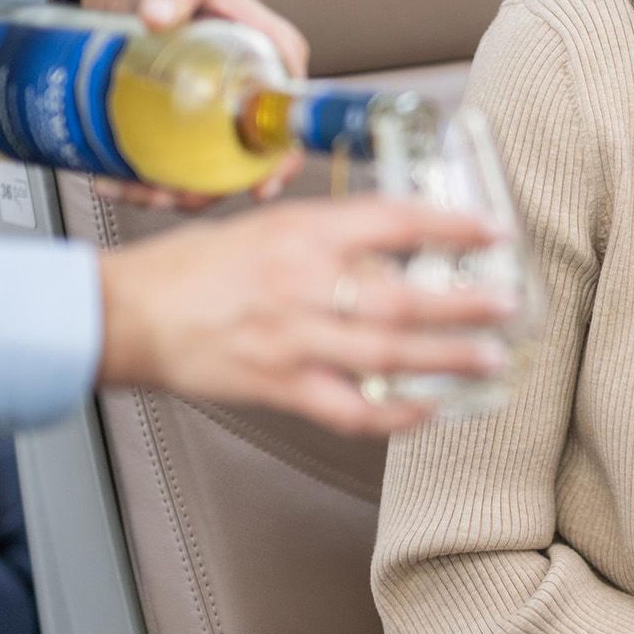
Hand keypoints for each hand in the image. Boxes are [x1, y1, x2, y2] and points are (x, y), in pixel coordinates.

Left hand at [77, 0, 310, 202]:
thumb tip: (156, 15)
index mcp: (274, 61)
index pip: (292, 120)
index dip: (282, 161)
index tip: (259, 186)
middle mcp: (249, 98)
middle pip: (247, 162)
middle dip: (213, 190)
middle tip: (168, 192)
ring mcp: (213, 120)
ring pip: (207, 174)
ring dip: (174, 194)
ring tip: (132, 188)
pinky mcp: (180, 132)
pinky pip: (174, 169)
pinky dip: (146, 185)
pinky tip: (114, 180)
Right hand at [97, 195, 514, 437]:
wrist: (125, 314)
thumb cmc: (190, 269)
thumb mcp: (265, 228)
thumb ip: (328, 237)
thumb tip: (393, 248)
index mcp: (302, 232)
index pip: (393, 220)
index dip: (452, 225)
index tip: (493, 231)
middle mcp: (302, 283)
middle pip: (402, 294)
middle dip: (466, 303)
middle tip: (508, 305)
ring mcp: (293, 338)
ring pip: (387, 351)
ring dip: (447, 358)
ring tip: (489, 360)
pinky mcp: (279, 385)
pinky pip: (350, 408)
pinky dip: (394, 413)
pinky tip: (428, 411)